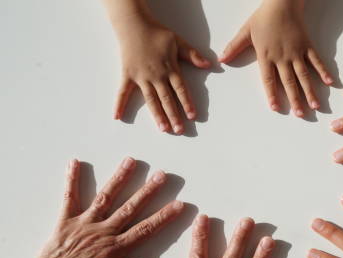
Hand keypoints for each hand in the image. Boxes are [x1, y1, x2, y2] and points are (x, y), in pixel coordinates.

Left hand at [8, 157, 183, 257]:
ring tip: (130, 162)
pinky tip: (75, 163)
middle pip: (130, 208)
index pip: (145, 230)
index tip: (178, 205)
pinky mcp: (64, 222)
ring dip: (119, 179)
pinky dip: (72, 180)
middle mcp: (101, 232)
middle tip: (161, 176)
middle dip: (147, 191)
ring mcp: (83, 224)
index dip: (163, 217)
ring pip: (105, 198)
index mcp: (114, 249)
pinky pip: (69, 198)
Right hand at [113, 15, 209, 133]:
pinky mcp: (128, 75)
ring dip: (157, 115)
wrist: (134, 25)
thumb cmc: (157, 33)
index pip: (181, 90)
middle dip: (174, 115)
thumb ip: (193, 55)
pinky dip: (119, 104)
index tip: (192, 116)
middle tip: (179, 130)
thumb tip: (208, 64)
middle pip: (167, 99)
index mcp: (170, 69)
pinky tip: (117, 117)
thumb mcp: (179, 42)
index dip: (187, 103)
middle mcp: (156, 76)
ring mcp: (141, 77)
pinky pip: (123, 92)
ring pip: (151, 100)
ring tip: (163, 129)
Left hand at [220, 0, 332, 116]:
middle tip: (300, 115)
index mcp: (266, 56)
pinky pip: (316, 60)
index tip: (275, 108)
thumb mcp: (245, 31)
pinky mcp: (307, 45)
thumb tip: (221, 59)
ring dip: (310, 91)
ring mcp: (297, 52)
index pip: (269, 80)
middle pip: (289, 82)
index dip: (272, 94)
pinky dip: (323, 71)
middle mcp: (283, 57)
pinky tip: (330, 83)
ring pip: (304, 75)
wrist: (282, 2)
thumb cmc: (264, 17)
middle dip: (295, 100)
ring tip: (315, 106)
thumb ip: (234, 47)